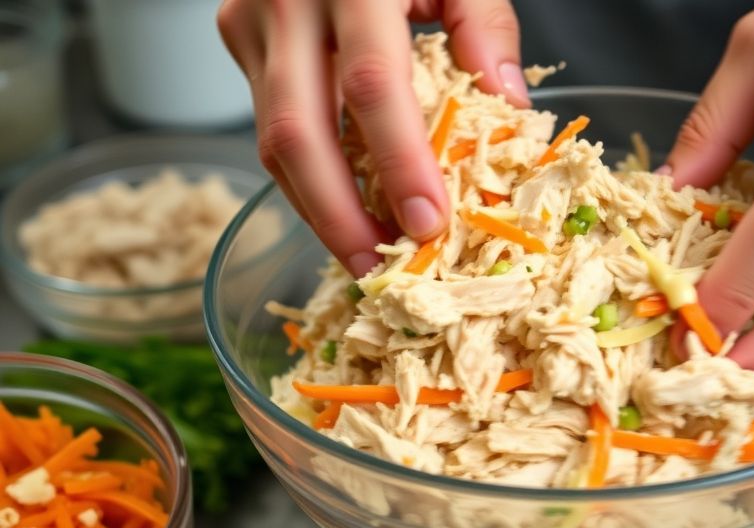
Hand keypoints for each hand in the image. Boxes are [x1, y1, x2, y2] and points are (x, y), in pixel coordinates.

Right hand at [217, 0, 526, 276]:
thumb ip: (484, 24)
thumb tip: (509, 110)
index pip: (371, 86)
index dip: (400, 163)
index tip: (429, 226)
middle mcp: (282, 3)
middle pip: (299, 134)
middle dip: (339, 216)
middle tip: (379, 270)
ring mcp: (248, 24)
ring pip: (272, 142)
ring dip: (318, 209)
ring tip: (363, 256)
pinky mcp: (240, 42)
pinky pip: (271, 126)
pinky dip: (308, 178)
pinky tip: (343, 210)